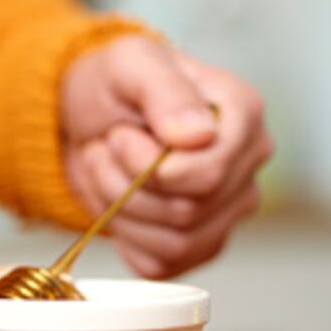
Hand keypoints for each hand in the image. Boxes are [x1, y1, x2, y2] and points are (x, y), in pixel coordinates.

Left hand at [60, 35, 272, 277]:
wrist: (84, 119)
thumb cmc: (112, 85)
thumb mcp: (129, 64)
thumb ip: (164, 91)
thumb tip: (198, 135)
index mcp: (243, 117)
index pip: (208, 173)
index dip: (148, 165)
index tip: (120, 135)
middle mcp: (246, 167)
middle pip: (187, 212)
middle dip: (126, 184)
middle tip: (107, 148)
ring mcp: (227, 211)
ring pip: (175, 244)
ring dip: (119, 209)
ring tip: (107, 169)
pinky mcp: (197, 245)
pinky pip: (161, 266)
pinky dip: (125, 238)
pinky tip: (118, 202)